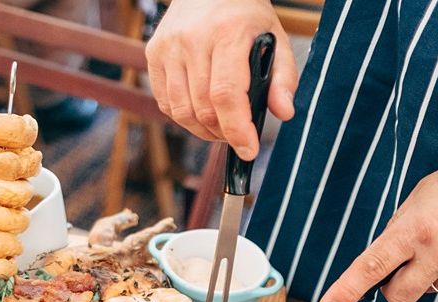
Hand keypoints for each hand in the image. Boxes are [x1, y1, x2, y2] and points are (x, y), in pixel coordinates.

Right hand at [145, 0, 297, 158]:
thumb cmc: (243, 14)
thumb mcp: (274, 36)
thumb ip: (283, 77)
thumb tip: (284, 113)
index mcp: (227, 31)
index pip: (226, 95)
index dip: (237, 129)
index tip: (249, 150)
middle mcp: (192, 39)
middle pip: (203, 108)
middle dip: (223, 132)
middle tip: (238, 136)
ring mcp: (168, 47)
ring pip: (182, 111)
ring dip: (203, 130)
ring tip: (220, 127)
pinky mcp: (153, 54)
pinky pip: (166, 102)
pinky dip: (184, 117)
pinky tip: (201, 111)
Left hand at [319, 160, 437, 301]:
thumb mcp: (414, 205)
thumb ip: (393, 235)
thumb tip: (377, 264)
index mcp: (412, 231)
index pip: (370, 267)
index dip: (346, 290)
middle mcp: (436, 252)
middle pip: (398, 297)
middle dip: (393, 288)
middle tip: (402, 265)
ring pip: (427, 289)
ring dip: (426, 274)